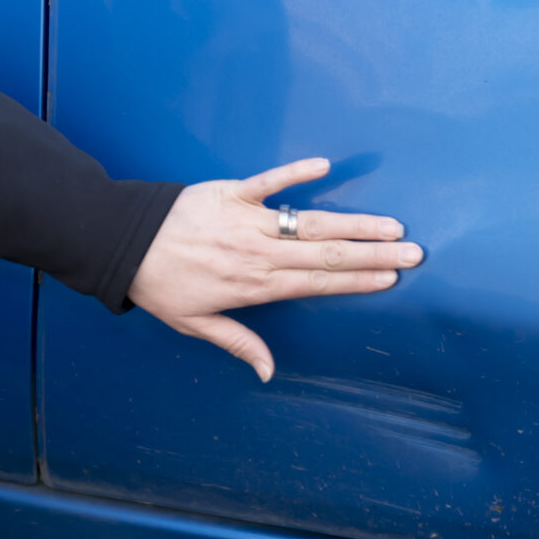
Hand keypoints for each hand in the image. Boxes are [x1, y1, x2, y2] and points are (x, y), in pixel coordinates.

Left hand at [128, 157, 418, 381]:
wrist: (125, 244)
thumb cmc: (161, 285)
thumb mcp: (195, 324)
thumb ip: (238, 343)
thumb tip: (268, 373)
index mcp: (256, 286)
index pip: (318, 283)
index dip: (358, 281)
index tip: (392, 279)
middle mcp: (260, 254)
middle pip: (327, 254)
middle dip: (373, 254)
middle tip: (413, 251)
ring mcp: (249, 221)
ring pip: (311, 222)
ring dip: (354, 223)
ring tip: (390, 224)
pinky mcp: (233, 192)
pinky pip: (270, 181)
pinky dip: (296, 172)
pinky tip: (325, 165)